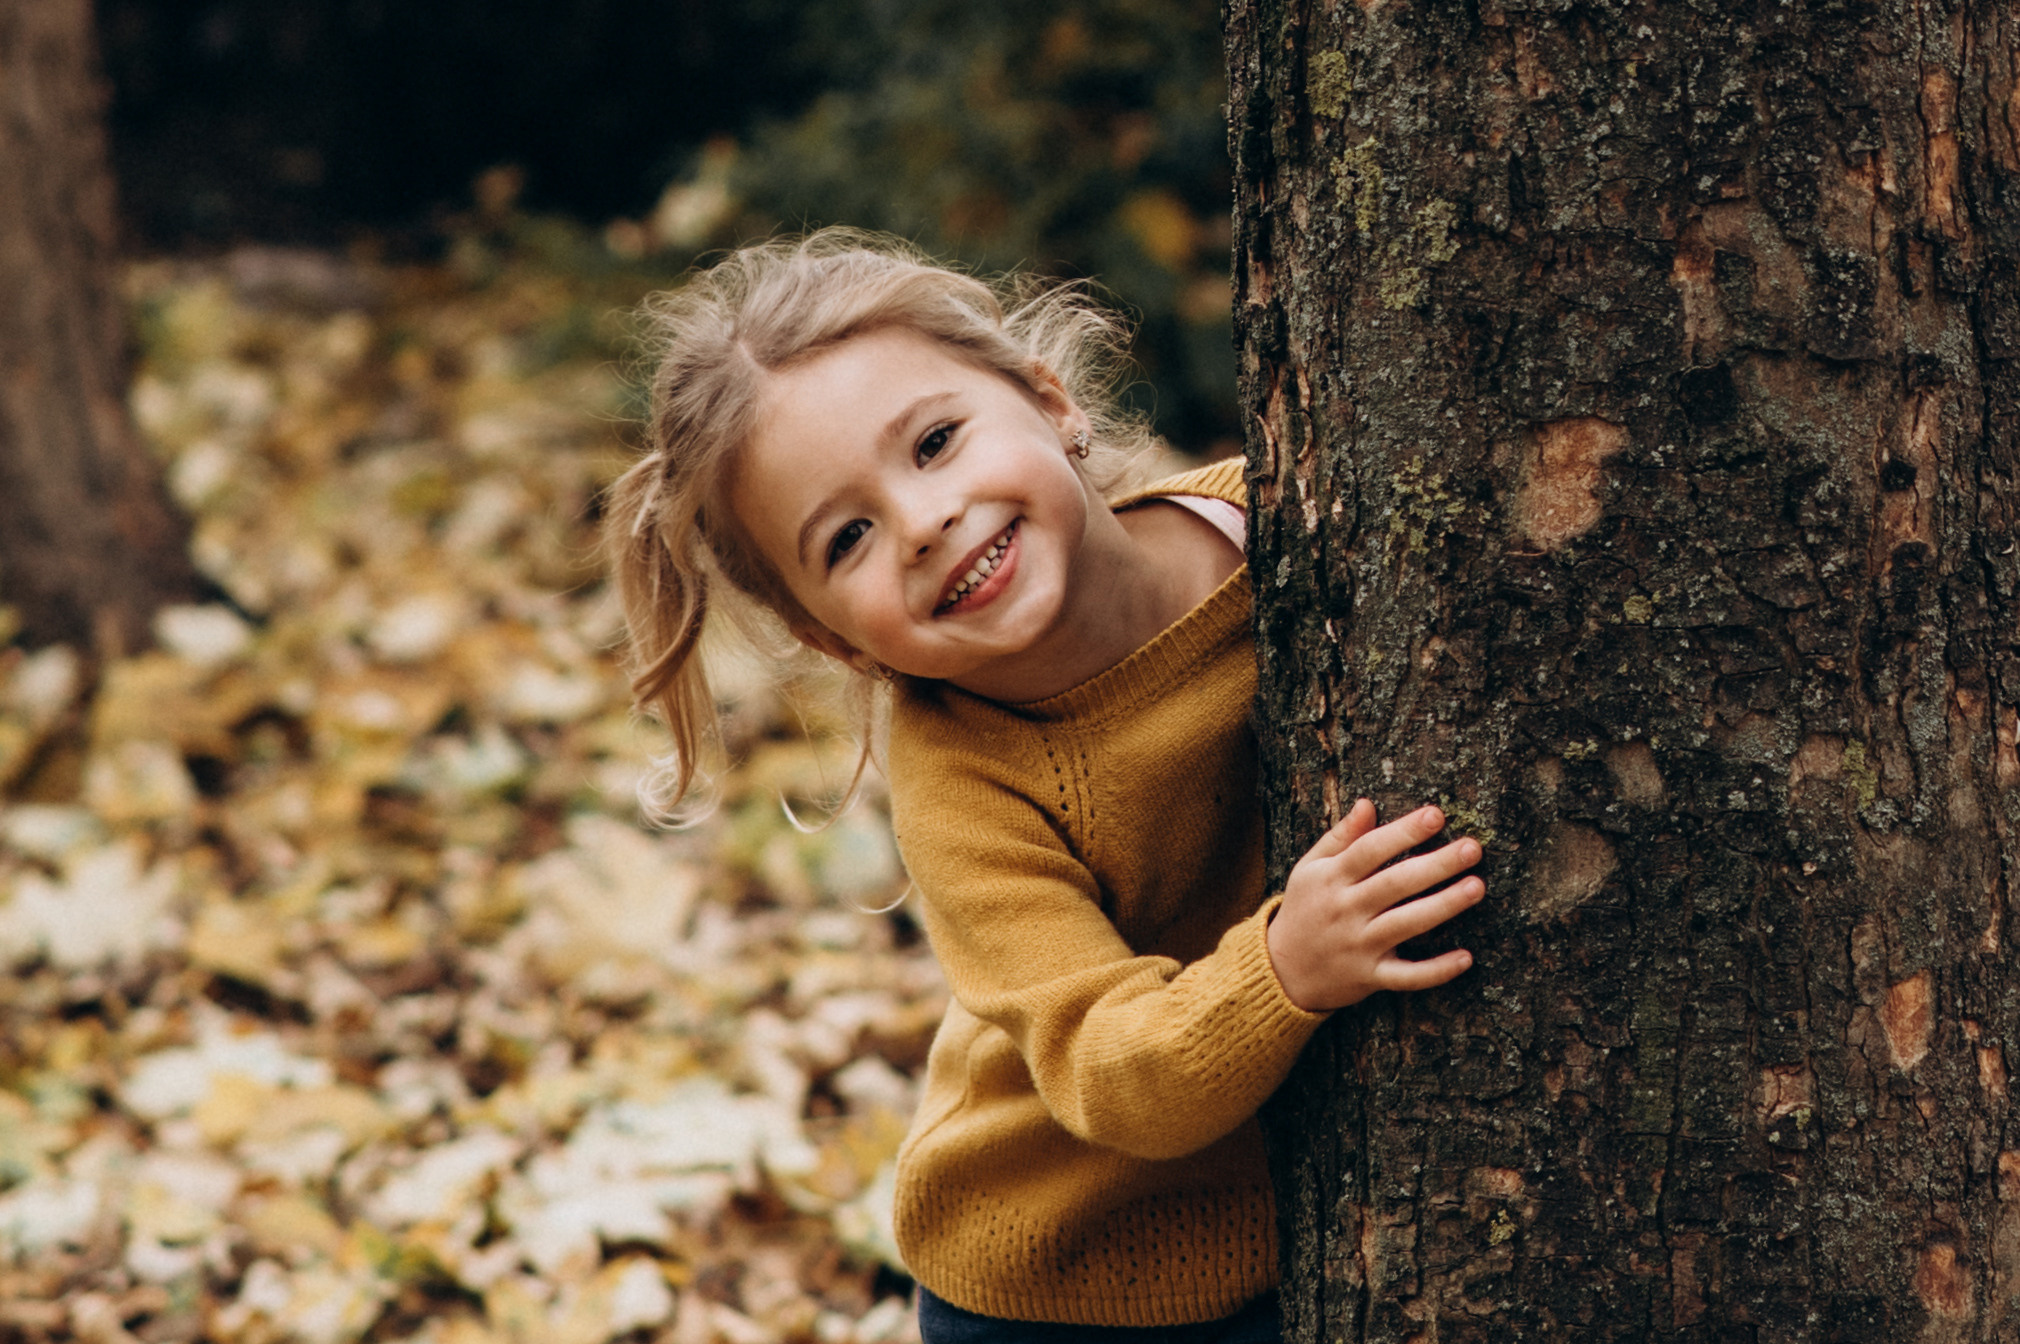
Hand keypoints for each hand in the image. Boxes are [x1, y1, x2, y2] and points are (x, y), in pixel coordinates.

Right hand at [1266, 799, 1482, 1011]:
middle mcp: (1346, 910)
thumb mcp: (1310, 868)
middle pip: (1396, 884)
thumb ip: (1340, 837)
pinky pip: (1407, 976)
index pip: (1370, 850)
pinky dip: (1436, 970)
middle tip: (1472, 848)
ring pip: (1406, 924)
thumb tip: (1367, 804)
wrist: (1281, 970)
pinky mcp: (1370, 977)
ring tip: (1476, 887)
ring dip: (1444, 906)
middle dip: (1436, 864)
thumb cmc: (1305, 909)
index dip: (1404, 831)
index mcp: (1331, 879)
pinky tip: (1466, 957)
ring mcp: (1359, 946)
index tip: (1436, 815)